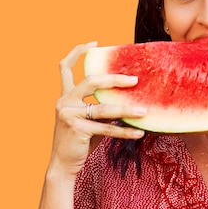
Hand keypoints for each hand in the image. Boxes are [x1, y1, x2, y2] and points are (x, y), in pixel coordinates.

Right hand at [49, 42, 147, 177]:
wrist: (63, 164)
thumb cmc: (80, 140)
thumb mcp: (88, 119)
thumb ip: (101, 106)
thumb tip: (129, 97)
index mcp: (65, 95)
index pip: (65, 67)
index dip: (77, 52)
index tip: (94, 43)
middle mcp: (64, 101)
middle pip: (91, 81)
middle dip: (114, 79)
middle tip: (134, 80)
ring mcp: (69, 114)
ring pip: (104, 108)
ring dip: (126, 109)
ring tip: (144, 111)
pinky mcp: (77, 129)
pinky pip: (107, 128)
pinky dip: (124, 130)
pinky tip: (139, 132)